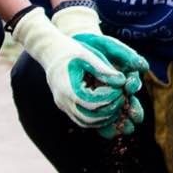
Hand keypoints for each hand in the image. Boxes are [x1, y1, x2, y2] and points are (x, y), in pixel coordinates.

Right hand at [12, 5, 144, 132]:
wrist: (50, 51)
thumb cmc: (70, 50)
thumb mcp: (88, 55)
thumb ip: (104, 69)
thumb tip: (122, 81)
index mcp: (68, 88)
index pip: (93, 103)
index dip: (110, 98)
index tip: (121, 89)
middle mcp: (64, 101)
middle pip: (90, 117)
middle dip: (109, 111)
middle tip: (122, 99)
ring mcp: (63, 106)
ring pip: (86, 122)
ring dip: (104, 118)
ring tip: (117, 105)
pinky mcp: (65, 107)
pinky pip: (82, 120)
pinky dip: (96, 118)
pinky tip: (108, 108)